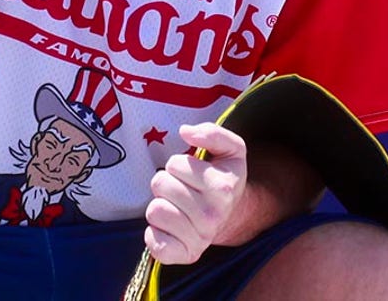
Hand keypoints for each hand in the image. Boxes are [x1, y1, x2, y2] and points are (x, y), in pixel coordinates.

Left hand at [143, 122, 247, 264]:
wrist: (232, 218)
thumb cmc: (222, 179)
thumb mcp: (229, 150)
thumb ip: (212, 133)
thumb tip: (186, 132)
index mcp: (223, 188)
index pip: (175, 164)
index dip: (178, 166)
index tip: (191, 174)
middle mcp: (213, 215)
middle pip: (160, 185)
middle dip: (167, 184)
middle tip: (181, 191)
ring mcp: (200, 238)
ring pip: (155, 211)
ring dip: (160, 205)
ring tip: (176, 208)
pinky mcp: (185, 255)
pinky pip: (155, 244)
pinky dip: (155, 235)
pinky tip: (169, 229)